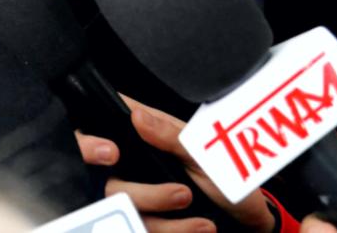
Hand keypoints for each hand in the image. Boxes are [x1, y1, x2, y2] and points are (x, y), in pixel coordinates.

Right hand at [78, 96, 275, 232]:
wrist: (249, 219)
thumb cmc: (227, 174)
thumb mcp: (203, 151)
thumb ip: (169, 134)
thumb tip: (136, 115)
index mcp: (141, 135)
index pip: (99, 129)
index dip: (88, 142)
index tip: (109, 153)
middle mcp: (133, 165)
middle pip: (107, 182)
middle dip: (145, 194)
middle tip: (182, 195)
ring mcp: (140, 196)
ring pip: (127, 213)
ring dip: (166, 219)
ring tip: (200, 214)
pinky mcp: (150, 221)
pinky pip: (144, 230)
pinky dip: (176, 231)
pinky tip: (200, 227)